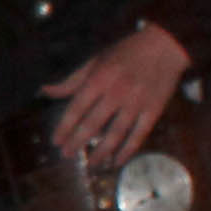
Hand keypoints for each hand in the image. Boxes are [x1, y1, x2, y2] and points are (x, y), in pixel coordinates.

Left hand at [47, 23, 191, 169]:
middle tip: (67, 155)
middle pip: (93, 124)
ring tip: (90, 165)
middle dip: (77, 142)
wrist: (165, 46)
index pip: (76, 109)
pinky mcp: (154, 110)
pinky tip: (116, 162)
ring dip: (101, 152)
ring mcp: (137, 103)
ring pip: (115, 135)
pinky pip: (139, 135)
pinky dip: (127, 151)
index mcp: (99, 79)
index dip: (64, 128)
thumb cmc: (126, 53)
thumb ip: (72, 81)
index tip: (56, 142)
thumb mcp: (95, 61)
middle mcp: (116, 93)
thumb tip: (45, 91)